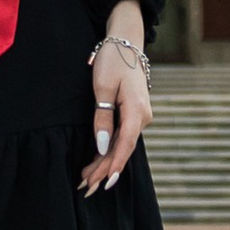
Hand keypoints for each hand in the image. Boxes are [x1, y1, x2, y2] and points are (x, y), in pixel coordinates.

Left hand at [79, 34, 151, 193]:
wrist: (126, 42)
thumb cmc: (113, 61)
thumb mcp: (103, 87)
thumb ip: (103, 117)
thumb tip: (103, 145)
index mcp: (137, 111)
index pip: (126, 144)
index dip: (115, 165)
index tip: (105, 183)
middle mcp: (142, 116)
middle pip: (124, 148)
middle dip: (105, 169)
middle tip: (86, 187)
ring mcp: (140, 116)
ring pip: (123, 144)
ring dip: (106, 161)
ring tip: (88, 180)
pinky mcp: (133, 114)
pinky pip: (123, 136)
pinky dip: (110, 149)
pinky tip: (98, 162)